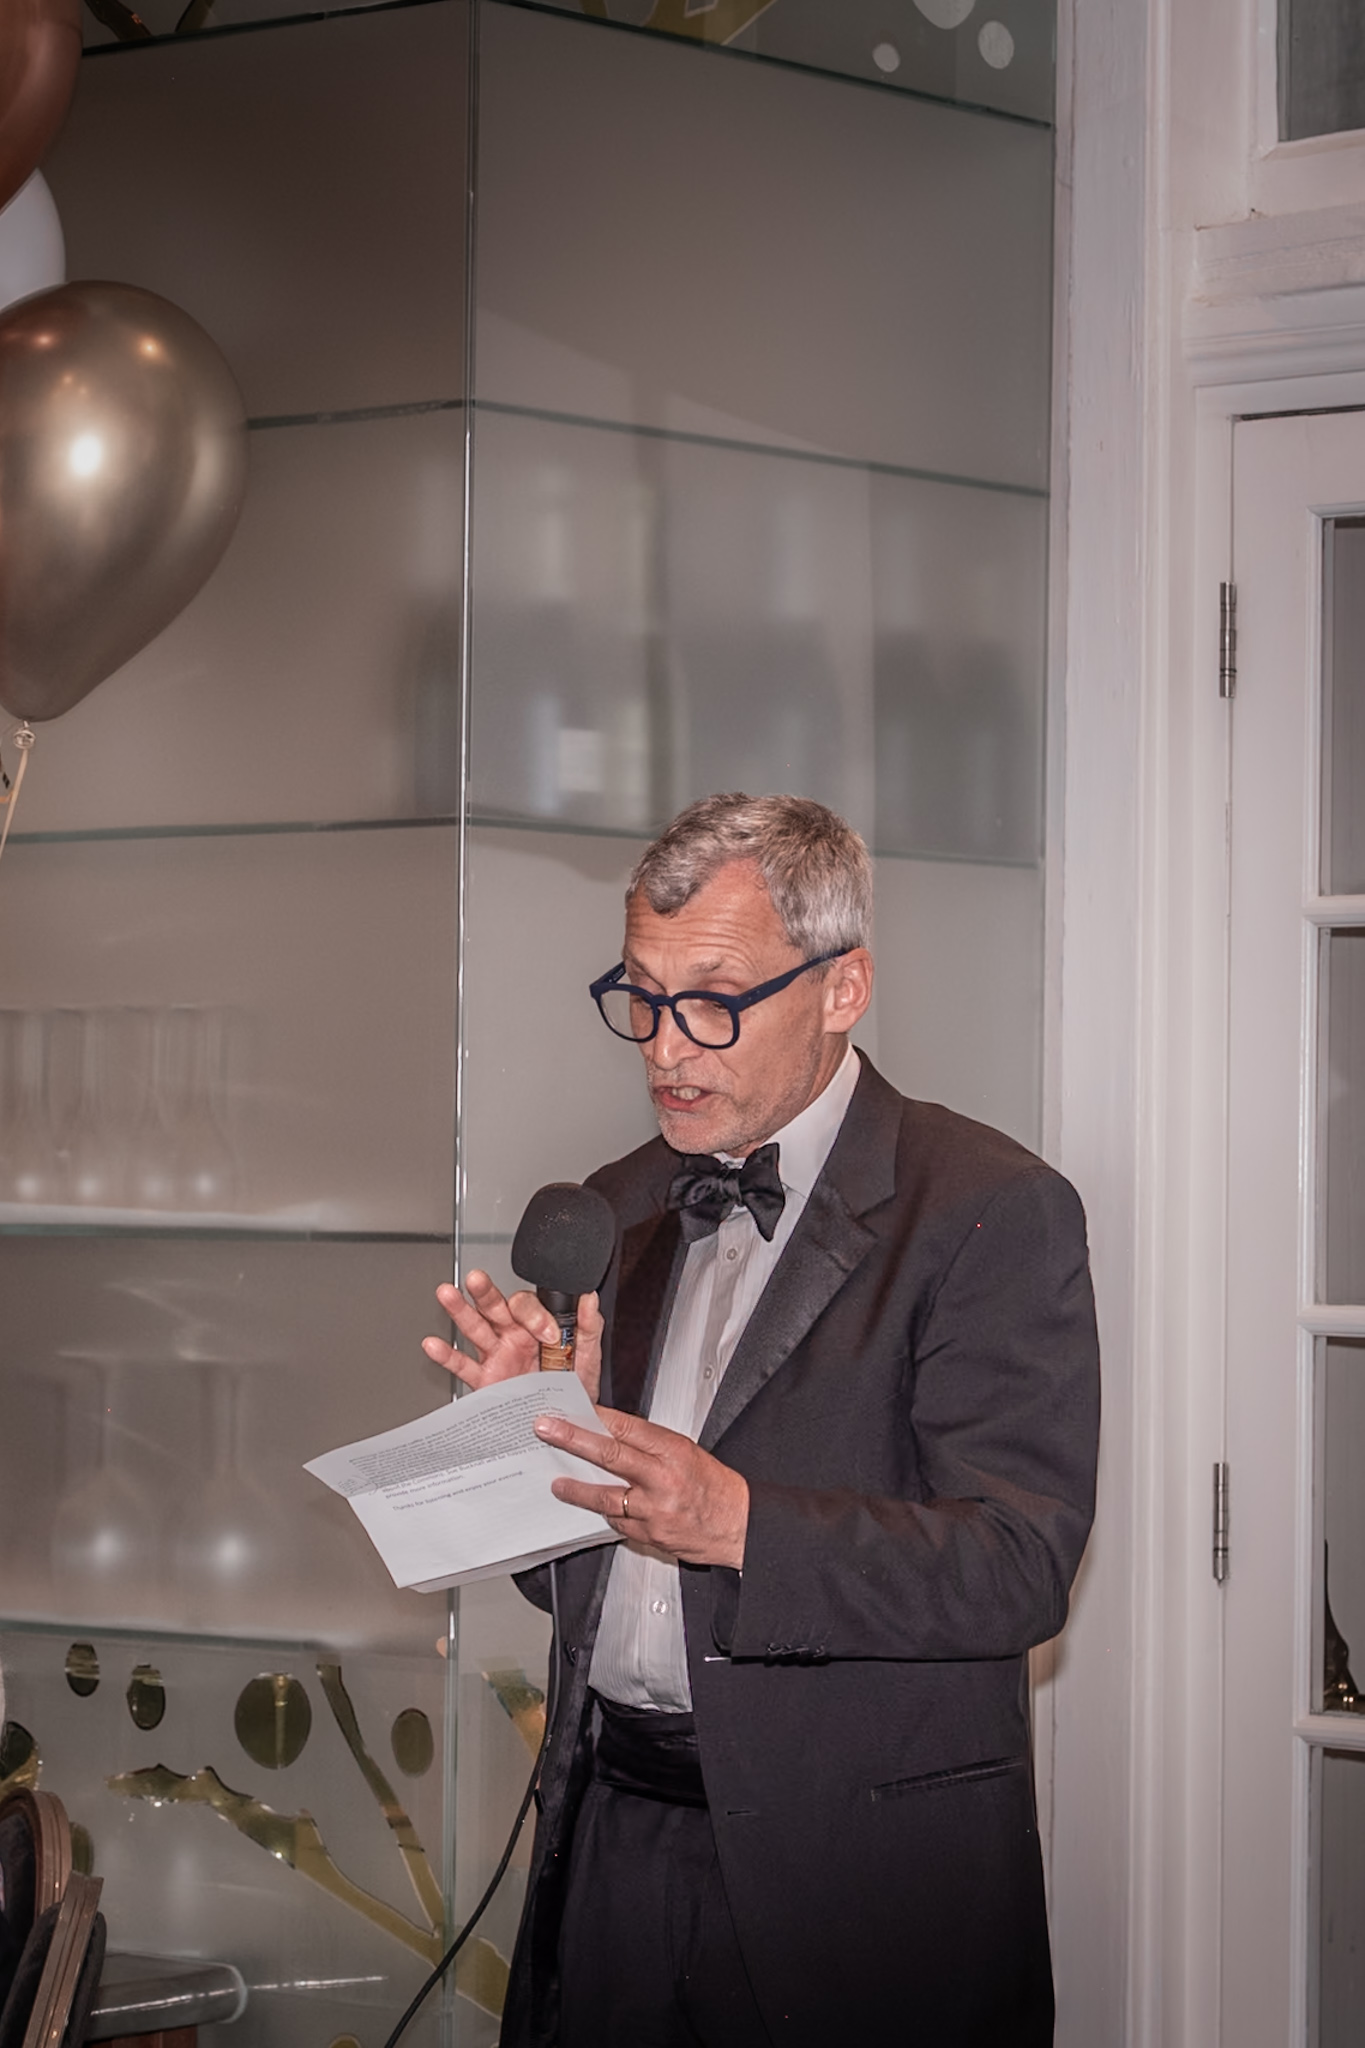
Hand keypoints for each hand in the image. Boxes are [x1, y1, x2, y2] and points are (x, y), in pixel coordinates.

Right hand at [423, 1273, 602, 1399]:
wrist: (566, 1422)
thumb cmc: (574, 1386)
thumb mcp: (587, 1355)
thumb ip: (589, 1325)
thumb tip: (589, 1298)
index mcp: (536, 1326)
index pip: (527, 1306)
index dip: (535, 1316)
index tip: (548, 1335)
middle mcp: (512, 1336)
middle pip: (494, 1306)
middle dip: (485, 1293)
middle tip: (476, 1279)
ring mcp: (496, 1356)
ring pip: (475, 1328)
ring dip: (460, 1310)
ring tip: (447, 1294)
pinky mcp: (485, 1380)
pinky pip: (463, 1366)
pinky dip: (447, 1356)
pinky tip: (433, 1344)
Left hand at [535, 1406, 748, 1569]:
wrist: (738, 1525)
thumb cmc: (714, 1486)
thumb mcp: (686, 1452)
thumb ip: (650, 1445)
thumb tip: (610, 1433)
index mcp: (673, 1451)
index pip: (627, 1428)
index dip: (595, 1417)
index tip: (572, 1409)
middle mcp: (662, 1479)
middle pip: (609, 1455)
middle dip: (573, 1440)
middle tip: (547, 1431)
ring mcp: (654, 1510)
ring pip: (605, 1496)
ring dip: (576, 1489)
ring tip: (557, 1484)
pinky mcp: (650, 1535)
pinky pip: (617, 1522)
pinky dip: (605, 1513)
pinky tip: (594, 1507)